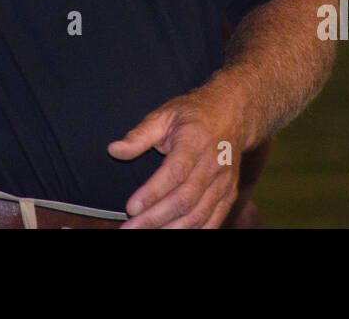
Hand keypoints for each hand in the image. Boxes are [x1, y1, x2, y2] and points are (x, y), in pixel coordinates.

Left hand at [108, 80, 250, 228]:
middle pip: (185, 200)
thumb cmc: (193, 114)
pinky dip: (193, 233)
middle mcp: (213, 164)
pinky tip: (171, 235)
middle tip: (129, 229)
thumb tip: (114, 150)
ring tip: (143, 235)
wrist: (234, 114)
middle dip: (155, 219)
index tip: (130, 207)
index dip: (152, 193)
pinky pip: (212, 221)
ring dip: (170, 230)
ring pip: (198, 215)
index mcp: (195, 141)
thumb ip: (140, 134)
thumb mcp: (165, 114)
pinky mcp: (229, 194)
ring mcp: (224, 182)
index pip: (175, 173)